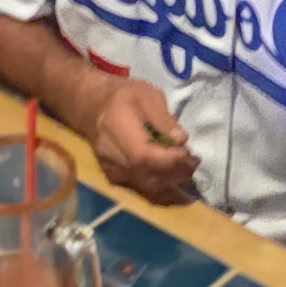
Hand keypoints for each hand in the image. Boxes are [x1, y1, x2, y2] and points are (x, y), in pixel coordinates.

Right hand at [88, 77, 198, 204]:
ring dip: (172, 184)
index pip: (144, 156)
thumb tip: (180, 140)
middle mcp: (112, 156)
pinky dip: (162, 190)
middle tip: (194, 162)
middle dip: (177, 173)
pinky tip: (176, 181)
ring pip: (147, 189)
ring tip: (188, 171)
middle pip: (148, 176)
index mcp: (117, 129)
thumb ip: (164, 118)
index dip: (170, 159)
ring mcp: (113, 171)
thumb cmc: (123, 96)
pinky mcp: (116, 180)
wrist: (91, 108)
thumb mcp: (147, 94)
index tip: (189, 153)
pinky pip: (142, 191)